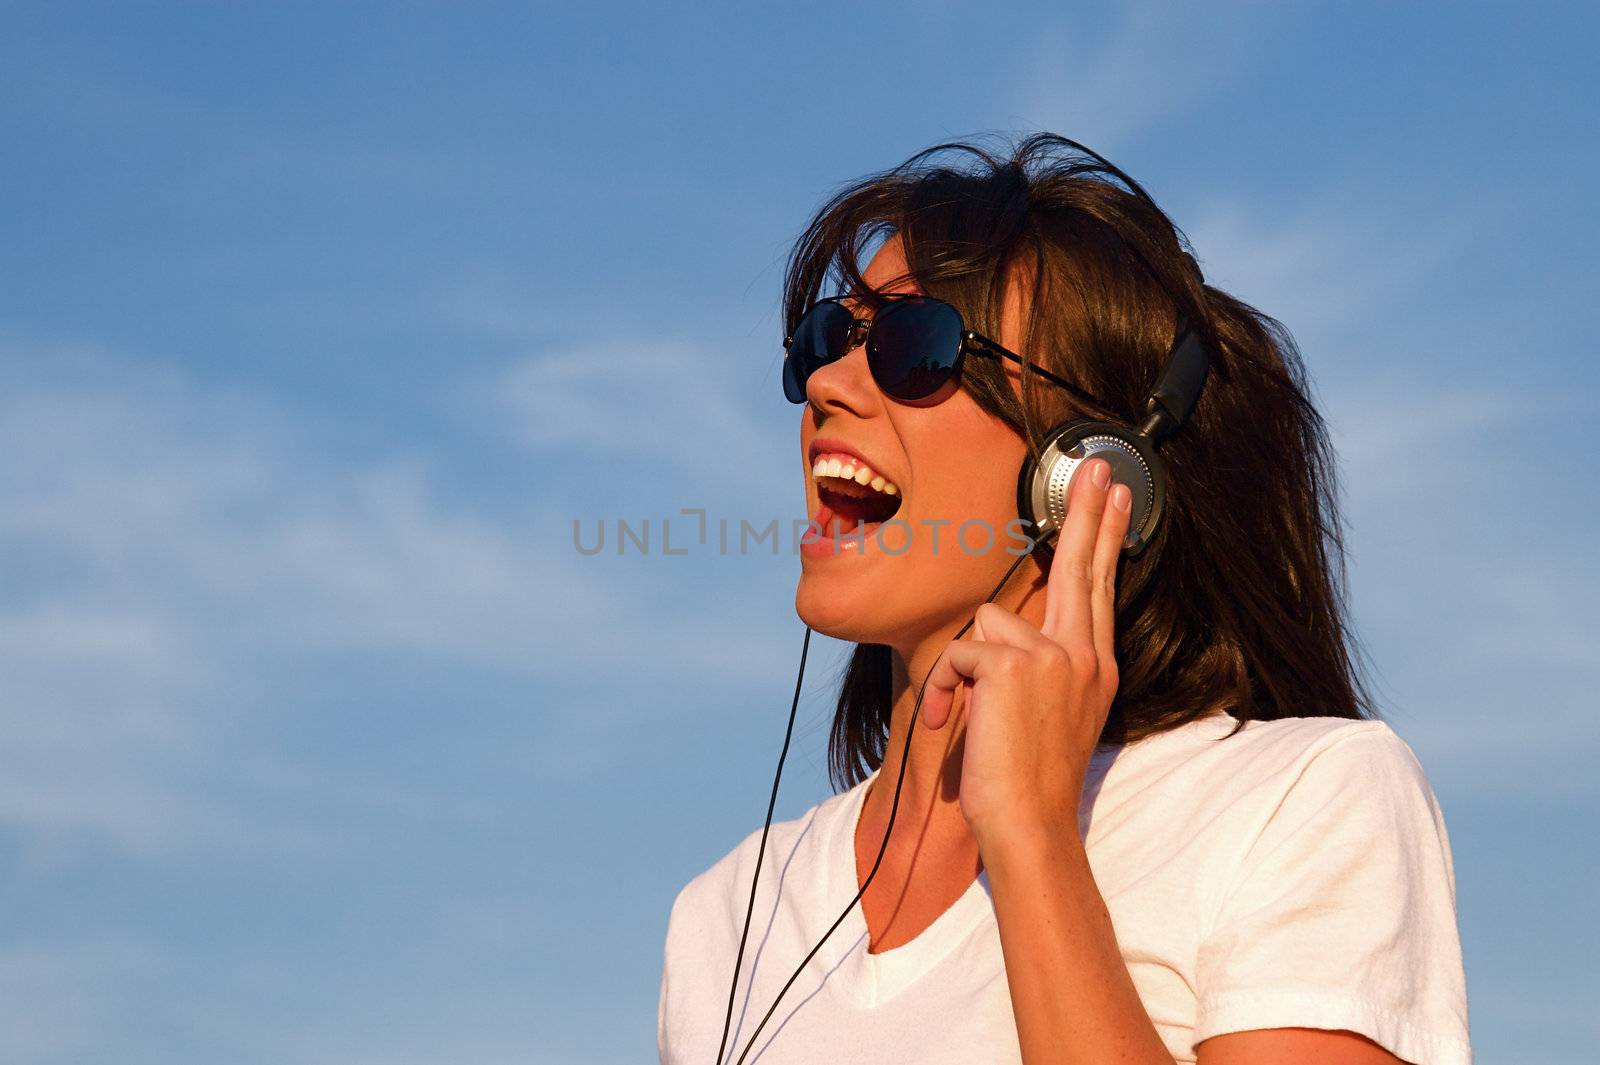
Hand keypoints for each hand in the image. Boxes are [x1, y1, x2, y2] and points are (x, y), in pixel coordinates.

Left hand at [920, 457, 1131, 853]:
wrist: (1029, 826)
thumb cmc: (1028, 782)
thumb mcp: (1048, 716)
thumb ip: (1037, 669)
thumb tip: (1003, 638)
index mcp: (1094, 667)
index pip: (1099, 589)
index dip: (1107, 539)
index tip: (1118, 496)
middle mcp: (1082, 656)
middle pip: (1080, 568)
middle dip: (1087, 515)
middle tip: (1098, 468)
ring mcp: (1053, 658)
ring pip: (988, 625)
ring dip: (966, 670)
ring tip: (971, 718)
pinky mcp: (1011, 666)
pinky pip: (960, 654)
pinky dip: (947, 690)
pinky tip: (954, 723)